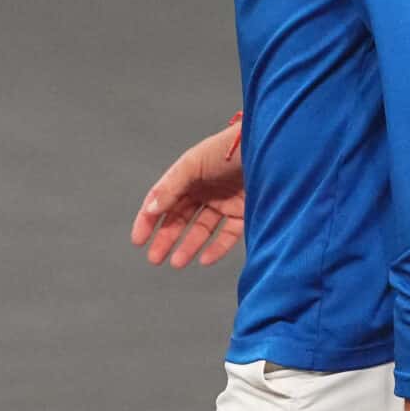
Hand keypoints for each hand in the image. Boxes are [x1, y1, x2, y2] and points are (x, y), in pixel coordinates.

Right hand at [129, 120, 246, 268]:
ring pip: (201, 230)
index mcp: (188, 174)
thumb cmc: (231, 147)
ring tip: (177, 263)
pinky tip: (204, 259)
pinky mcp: (244, 212)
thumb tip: (151, 209)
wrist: (270, 147)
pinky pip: (227, 235)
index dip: (148, 220)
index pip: (162, 200)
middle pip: (180, 218)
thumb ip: (171, 188)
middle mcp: (205, 189)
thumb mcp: (193, 164)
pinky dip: (216, 248)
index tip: (139, 240)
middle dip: (166, 238)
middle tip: (155, 258)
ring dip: (188, 246)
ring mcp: (224, 201)